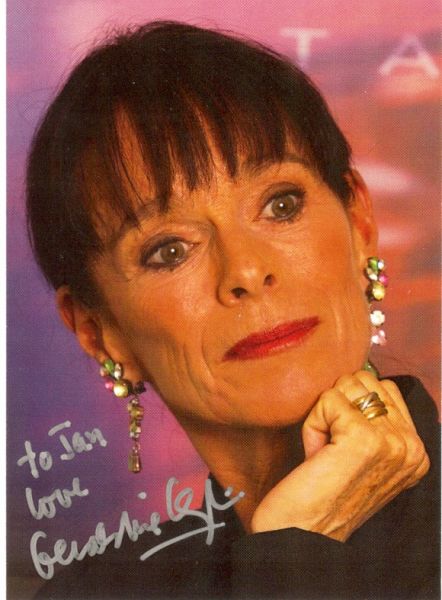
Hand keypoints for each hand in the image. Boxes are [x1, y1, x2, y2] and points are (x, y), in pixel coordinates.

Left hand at [250, 371, 429, 540]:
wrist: (302, 534)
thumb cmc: (324, 494)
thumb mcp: (362, 456)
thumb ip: (374, 421)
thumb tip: (362, 374)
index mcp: (415, 451)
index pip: (385, 388)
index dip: (351, 406)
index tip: (343, 445)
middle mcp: (411, 446)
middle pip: (365, 381)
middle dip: (337, 407)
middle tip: (331, 448)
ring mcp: (391, 442)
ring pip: (346, 387)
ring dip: (324, 415)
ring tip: (325, 452)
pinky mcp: (363, 437)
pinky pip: (327, 400)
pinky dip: (312, 424)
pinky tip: (316, 455)